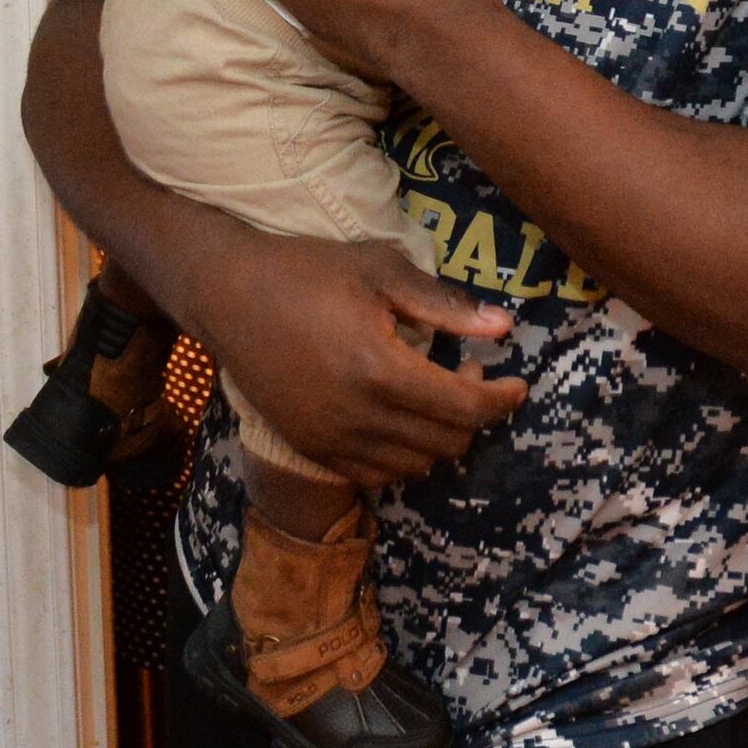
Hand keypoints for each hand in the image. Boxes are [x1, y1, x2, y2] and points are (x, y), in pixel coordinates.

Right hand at [174, 221, 523, 488]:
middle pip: (448, 442)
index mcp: (381, 370)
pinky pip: (376, 476)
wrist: (228, 295)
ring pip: (416, 465)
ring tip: (434, 395)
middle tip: (469, 375)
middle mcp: (357, 416)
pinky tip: (401, 420)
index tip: (518, 383)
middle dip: (475, 414)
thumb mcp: (380, 272)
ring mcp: (330, 439)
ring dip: (441, 437)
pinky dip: (404, 457)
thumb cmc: (308, 271)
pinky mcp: (310, 448)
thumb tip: (504, 328)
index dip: (502, 399)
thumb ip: (445, 306)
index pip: (466, 408)